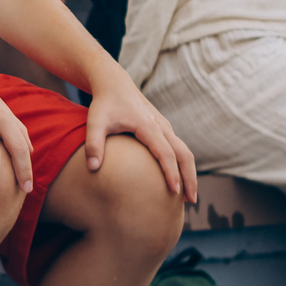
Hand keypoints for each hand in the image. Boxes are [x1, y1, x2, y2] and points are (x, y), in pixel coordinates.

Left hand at [83, 75, 197, 200]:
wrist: (114, 83)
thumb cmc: (104, 104)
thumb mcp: (95, 122)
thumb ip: (93, 144)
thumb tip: (92, 168)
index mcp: (147, 126)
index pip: (165, 153)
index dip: (171, 173)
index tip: (175, 191)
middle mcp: (161, 126)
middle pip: (184, 154)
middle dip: (190, 177)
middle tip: (192, 201)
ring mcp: (165, 127)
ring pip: (185, 151)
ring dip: (189, 173)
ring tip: (188, 197)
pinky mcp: (163, 129)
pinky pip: (179, 149)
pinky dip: (183, 165)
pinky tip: (178, 180)